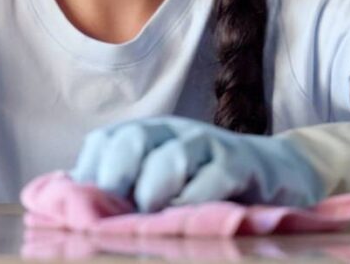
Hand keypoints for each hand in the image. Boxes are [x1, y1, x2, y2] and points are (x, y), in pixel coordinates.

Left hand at [69, 115, 325, 212]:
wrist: (276, 170)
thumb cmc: (206, 183)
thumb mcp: (162, 182)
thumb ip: (125, 191)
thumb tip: (73, 207)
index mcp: (147, 135)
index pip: (104, 141)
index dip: (89, 174)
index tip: (86, 211)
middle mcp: (173, 131)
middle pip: (132, 139)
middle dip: (117, 178)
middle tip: (119, 214)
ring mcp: (208, 143)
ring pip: (172, 156)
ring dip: (155, 190)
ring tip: (153, 217)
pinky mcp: (242, 163)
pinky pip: (215, 176)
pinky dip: (197, 199)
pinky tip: (190, 218)